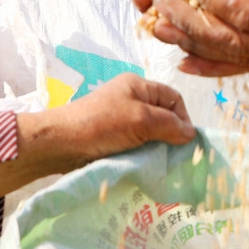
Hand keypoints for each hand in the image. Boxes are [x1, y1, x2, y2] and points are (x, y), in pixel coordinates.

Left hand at [0, 75, 194, 226]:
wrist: (58, 144)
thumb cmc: (101, 125)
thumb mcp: (141, 120)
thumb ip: (170, 125)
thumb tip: (190, 134)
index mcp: (138, 85)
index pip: (173, 98)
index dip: (183, 117)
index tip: (184, 140)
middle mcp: (130, 98)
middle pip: (163, 114)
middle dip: (170, 133)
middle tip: (173, 154)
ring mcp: (119, 117)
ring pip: (150, 131)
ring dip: (156, 145)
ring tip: (157, 160)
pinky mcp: (110, 136)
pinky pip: (135, 142)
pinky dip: (142, 152)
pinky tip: (142, 163)